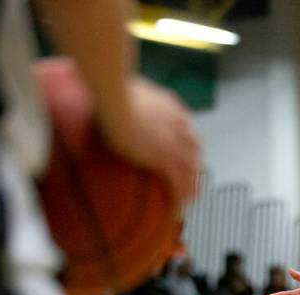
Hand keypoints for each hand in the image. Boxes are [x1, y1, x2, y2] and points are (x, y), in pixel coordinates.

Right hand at [100, 77, 198, 202]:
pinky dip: (181, 192)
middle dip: (193, 163)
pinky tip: (181, 203)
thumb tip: (106, 85)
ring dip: (191, 183)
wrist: (114, 98)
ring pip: (189, 168)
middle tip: (192, 176)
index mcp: (170, 107)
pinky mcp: (164, 157)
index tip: (185, 149)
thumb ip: (123, 90)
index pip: (184, 126)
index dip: (185, 141)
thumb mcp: (124, 86)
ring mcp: (172, 142)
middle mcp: (178, 124)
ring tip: (190, 197)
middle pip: (192, 148)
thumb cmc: (111, 87)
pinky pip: (177, 180)